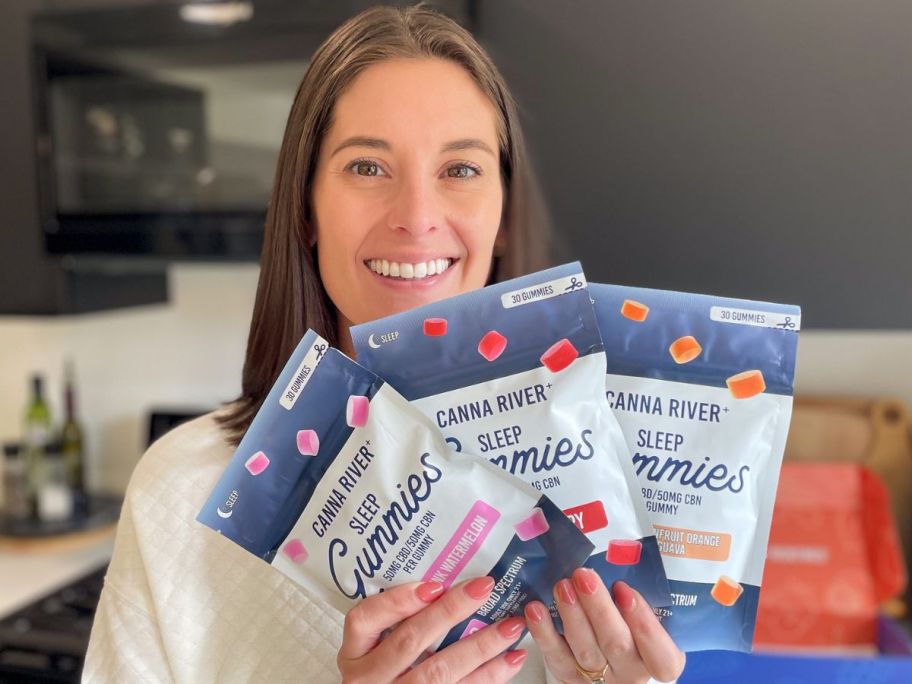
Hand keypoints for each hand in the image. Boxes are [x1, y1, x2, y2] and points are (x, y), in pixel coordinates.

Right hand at [337, 576, 528, 682]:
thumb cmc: (384, 672)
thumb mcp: (375, 648)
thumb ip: (398, 620)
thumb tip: (445, 582)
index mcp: (354, 653)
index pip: (364, 619)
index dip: (398, 601)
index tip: (433, 585)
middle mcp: (368, 679)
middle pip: (410, 641)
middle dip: (450, 612)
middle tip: (484, 588)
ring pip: (441, 672)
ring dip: (481, 646)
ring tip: (511, 625)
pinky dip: (490, 675)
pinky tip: (511, 658)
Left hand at [524, 569, 684, 683]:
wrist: (602, 657)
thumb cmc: (626, 626)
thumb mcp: (639, 615)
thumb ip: (634, 598)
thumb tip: (618, 557)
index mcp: (656, 658)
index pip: (663, 657)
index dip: (645, 625)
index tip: (625, 590)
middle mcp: (630, 672)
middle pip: (617, 644)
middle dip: (599, 608)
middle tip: (584, 576)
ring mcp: (599, 677)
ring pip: (586, 650)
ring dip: (572, 615)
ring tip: (561, 586)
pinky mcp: (569, 676)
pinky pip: (556, 657)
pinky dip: (544, 632)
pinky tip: (536, 610)